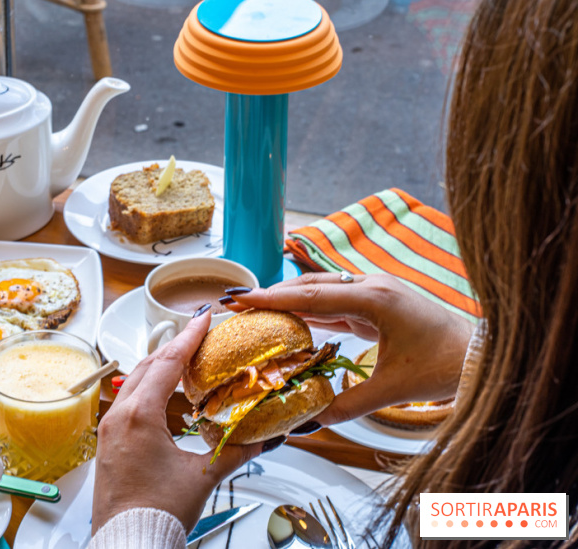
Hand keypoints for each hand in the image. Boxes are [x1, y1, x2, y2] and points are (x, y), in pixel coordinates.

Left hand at [91, 310, 273, 533]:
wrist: (128, 542)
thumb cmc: (156, 513)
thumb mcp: (202, 478)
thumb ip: (234, 453)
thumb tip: (261, 439)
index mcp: (140, 416)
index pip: (168, 362)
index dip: (189, 336)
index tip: (203, 317)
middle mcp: (119, 416)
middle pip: (148, 365)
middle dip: (175, 347)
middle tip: (199, 334)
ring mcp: (109, 429)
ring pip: (135, 383)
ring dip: (160, 367)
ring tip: (186, 360)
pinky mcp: (108, 443)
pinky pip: (128, 401)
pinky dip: (148, 388)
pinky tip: (164, 396)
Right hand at [226, 273, 473, 427]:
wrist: (479, 358)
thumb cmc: (444, 366)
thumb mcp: (391, 390)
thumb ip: (346, 405)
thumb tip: (309, 422)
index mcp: (375, 298)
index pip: (311, 295)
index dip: (271, 298)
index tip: (239, 297)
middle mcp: (372, 286)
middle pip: (311, 286)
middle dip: (272, 295)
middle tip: (237, 304)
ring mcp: (375, 292)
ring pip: (321, 291)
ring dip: (289, 300)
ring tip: (255, 311)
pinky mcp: (377, 304)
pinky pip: (335, 302)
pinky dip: (310, 310)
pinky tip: (290, 319)